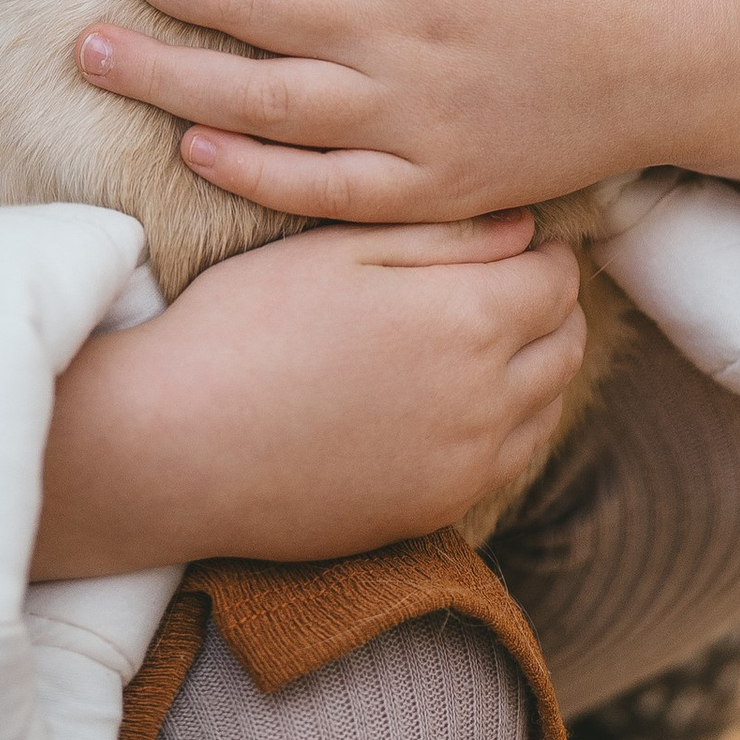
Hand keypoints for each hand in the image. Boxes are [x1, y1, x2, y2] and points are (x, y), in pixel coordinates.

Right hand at [30, 210, 583, 581]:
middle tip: (502, 280)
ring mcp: (464, 467)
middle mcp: (485, 401)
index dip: (542, 250)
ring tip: (480, 336)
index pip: (557, 279)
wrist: (174, 446)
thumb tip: (524, 227)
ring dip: (533, 366)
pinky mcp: (434, 512)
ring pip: (547, 406)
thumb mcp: (336, 249)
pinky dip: (504, 424)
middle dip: (547, 304)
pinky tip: (453, 399)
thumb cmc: (244, 326)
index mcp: (466, 320)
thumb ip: (441, 234)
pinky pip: (507, 462)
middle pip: (565, 343)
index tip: (514, 238)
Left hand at [78, 0, 739, 222]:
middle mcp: (395, 34)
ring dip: (162, 77)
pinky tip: (193, 147)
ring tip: (88, 52)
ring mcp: (408, 118)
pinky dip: (251, 172)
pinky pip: (320, 186)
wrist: (668, 56)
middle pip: (242, 0)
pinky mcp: (427, 185)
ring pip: (256, 101)